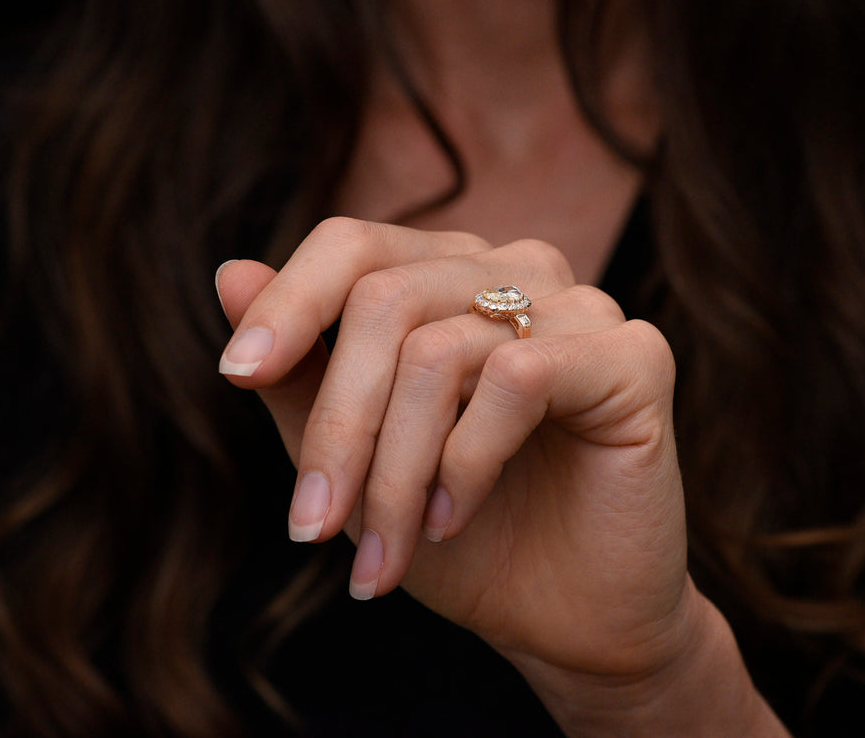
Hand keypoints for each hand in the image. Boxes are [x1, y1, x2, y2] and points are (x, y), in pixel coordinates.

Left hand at [216, 218, 783, 733]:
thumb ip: (302, 371)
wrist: (564, 618)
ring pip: (440, 350)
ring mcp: (583, 307)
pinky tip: (455, 520)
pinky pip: (518, 378)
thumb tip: (229, 273)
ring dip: (394, 470)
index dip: (288, 302)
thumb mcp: (356, 456)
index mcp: (451, 277)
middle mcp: (518, 271)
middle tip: (312, 528)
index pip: (354, 245)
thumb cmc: (458, 532)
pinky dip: (466, 462)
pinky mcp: (635, 356)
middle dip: (338, 427)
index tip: (237, 376)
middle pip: (385, 301)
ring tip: (386, 551)